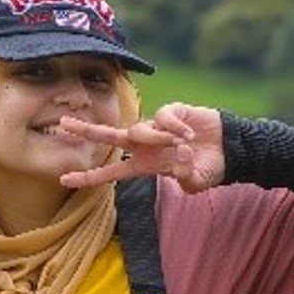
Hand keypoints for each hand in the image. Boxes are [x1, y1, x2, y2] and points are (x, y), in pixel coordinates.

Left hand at [57, 103, 228, 192]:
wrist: (230, 149)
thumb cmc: (209, 168)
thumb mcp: (197, 181)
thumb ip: (186, 178)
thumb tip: (177, 163)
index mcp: (144, 165)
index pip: (110, 171)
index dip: (88, 176)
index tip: (64, 179)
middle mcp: (145, 146)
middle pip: (109, 137)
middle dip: (86, 130)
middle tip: (62, 123)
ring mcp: (156, 127)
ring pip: (140, 130)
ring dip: (159, 138)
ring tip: (184, 145)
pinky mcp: (171, 112)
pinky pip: (163, 116)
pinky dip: (175, 127)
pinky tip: (190, 134)